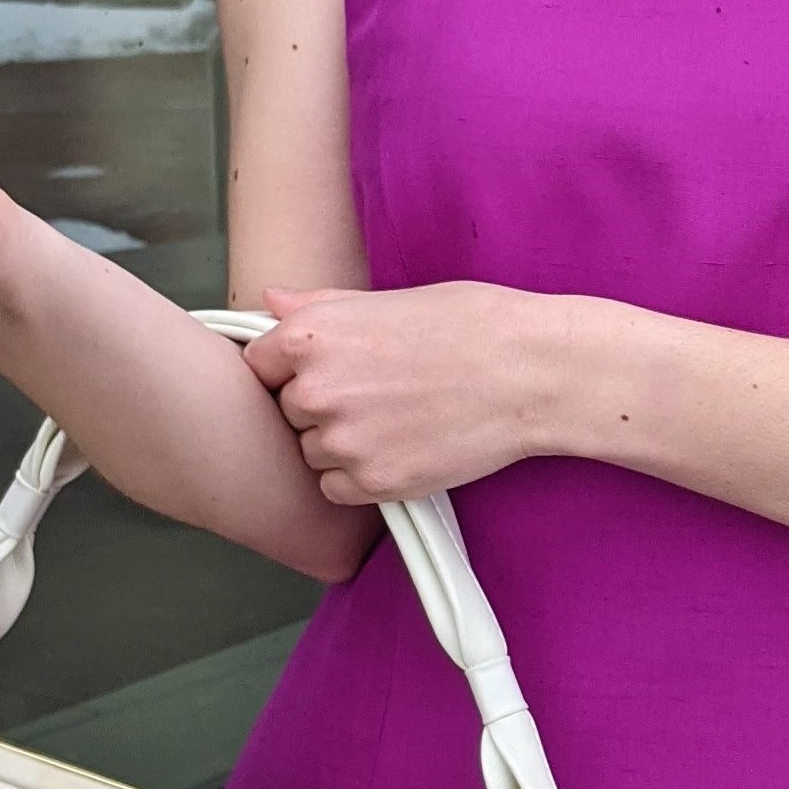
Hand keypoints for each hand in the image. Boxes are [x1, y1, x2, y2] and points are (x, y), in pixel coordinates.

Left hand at [240, 282, 568, 504]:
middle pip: (287, 412)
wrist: (529, 372)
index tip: (331, 370)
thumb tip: (271, 301)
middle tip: (379, 392)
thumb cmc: (470, 324)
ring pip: (312, 452)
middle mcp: (315, 389)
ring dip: (342, 443)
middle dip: (322, 406)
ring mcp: (342, 440)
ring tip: (398, 418)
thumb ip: (319, 307)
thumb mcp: (387, 299)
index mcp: (310, 336)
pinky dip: (361, 477)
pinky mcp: (373, 482)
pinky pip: (337, 489)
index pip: (259, 365)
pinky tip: (402, 447)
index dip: (292, 369)